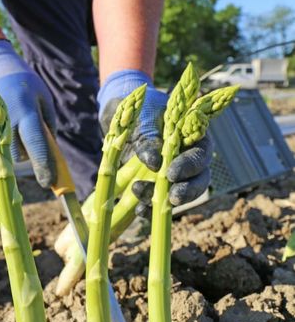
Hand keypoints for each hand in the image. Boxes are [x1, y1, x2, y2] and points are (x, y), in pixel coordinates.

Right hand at [0, 39, 56, 187]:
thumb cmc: (23, 82)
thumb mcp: (43, 97)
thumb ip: (48, 124)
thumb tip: (50, 151)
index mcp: (26, 113)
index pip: (36, 147)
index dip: (44, 167)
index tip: (50, 182)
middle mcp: (7, 123)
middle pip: (22, 155)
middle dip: (31, 153)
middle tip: (32, 135)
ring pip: (9, 155)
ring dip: (18, 149)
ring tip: (18, 125)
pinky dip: (6, 143)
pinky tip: (7, 124)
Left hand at [97, 70, 211, 207]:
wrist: (122, 113)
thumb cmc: (139, 110)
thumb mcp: (144, 118)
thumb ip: (151, 138)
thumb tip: (155, 164)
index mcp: (193, 137)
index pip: (200, 155)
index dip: (189, 166)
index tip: (170, 172)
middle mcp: (188, 158)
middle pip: (199, 180)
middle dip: (187, 191)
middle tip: (172, 197)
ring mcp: (174, 174)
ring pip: (180, 193)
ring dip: (163, 199)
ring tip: (139, 192)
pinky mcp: (157, 185)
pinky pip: (160, 203)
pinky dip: (152, 209)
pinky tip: (140, 211)